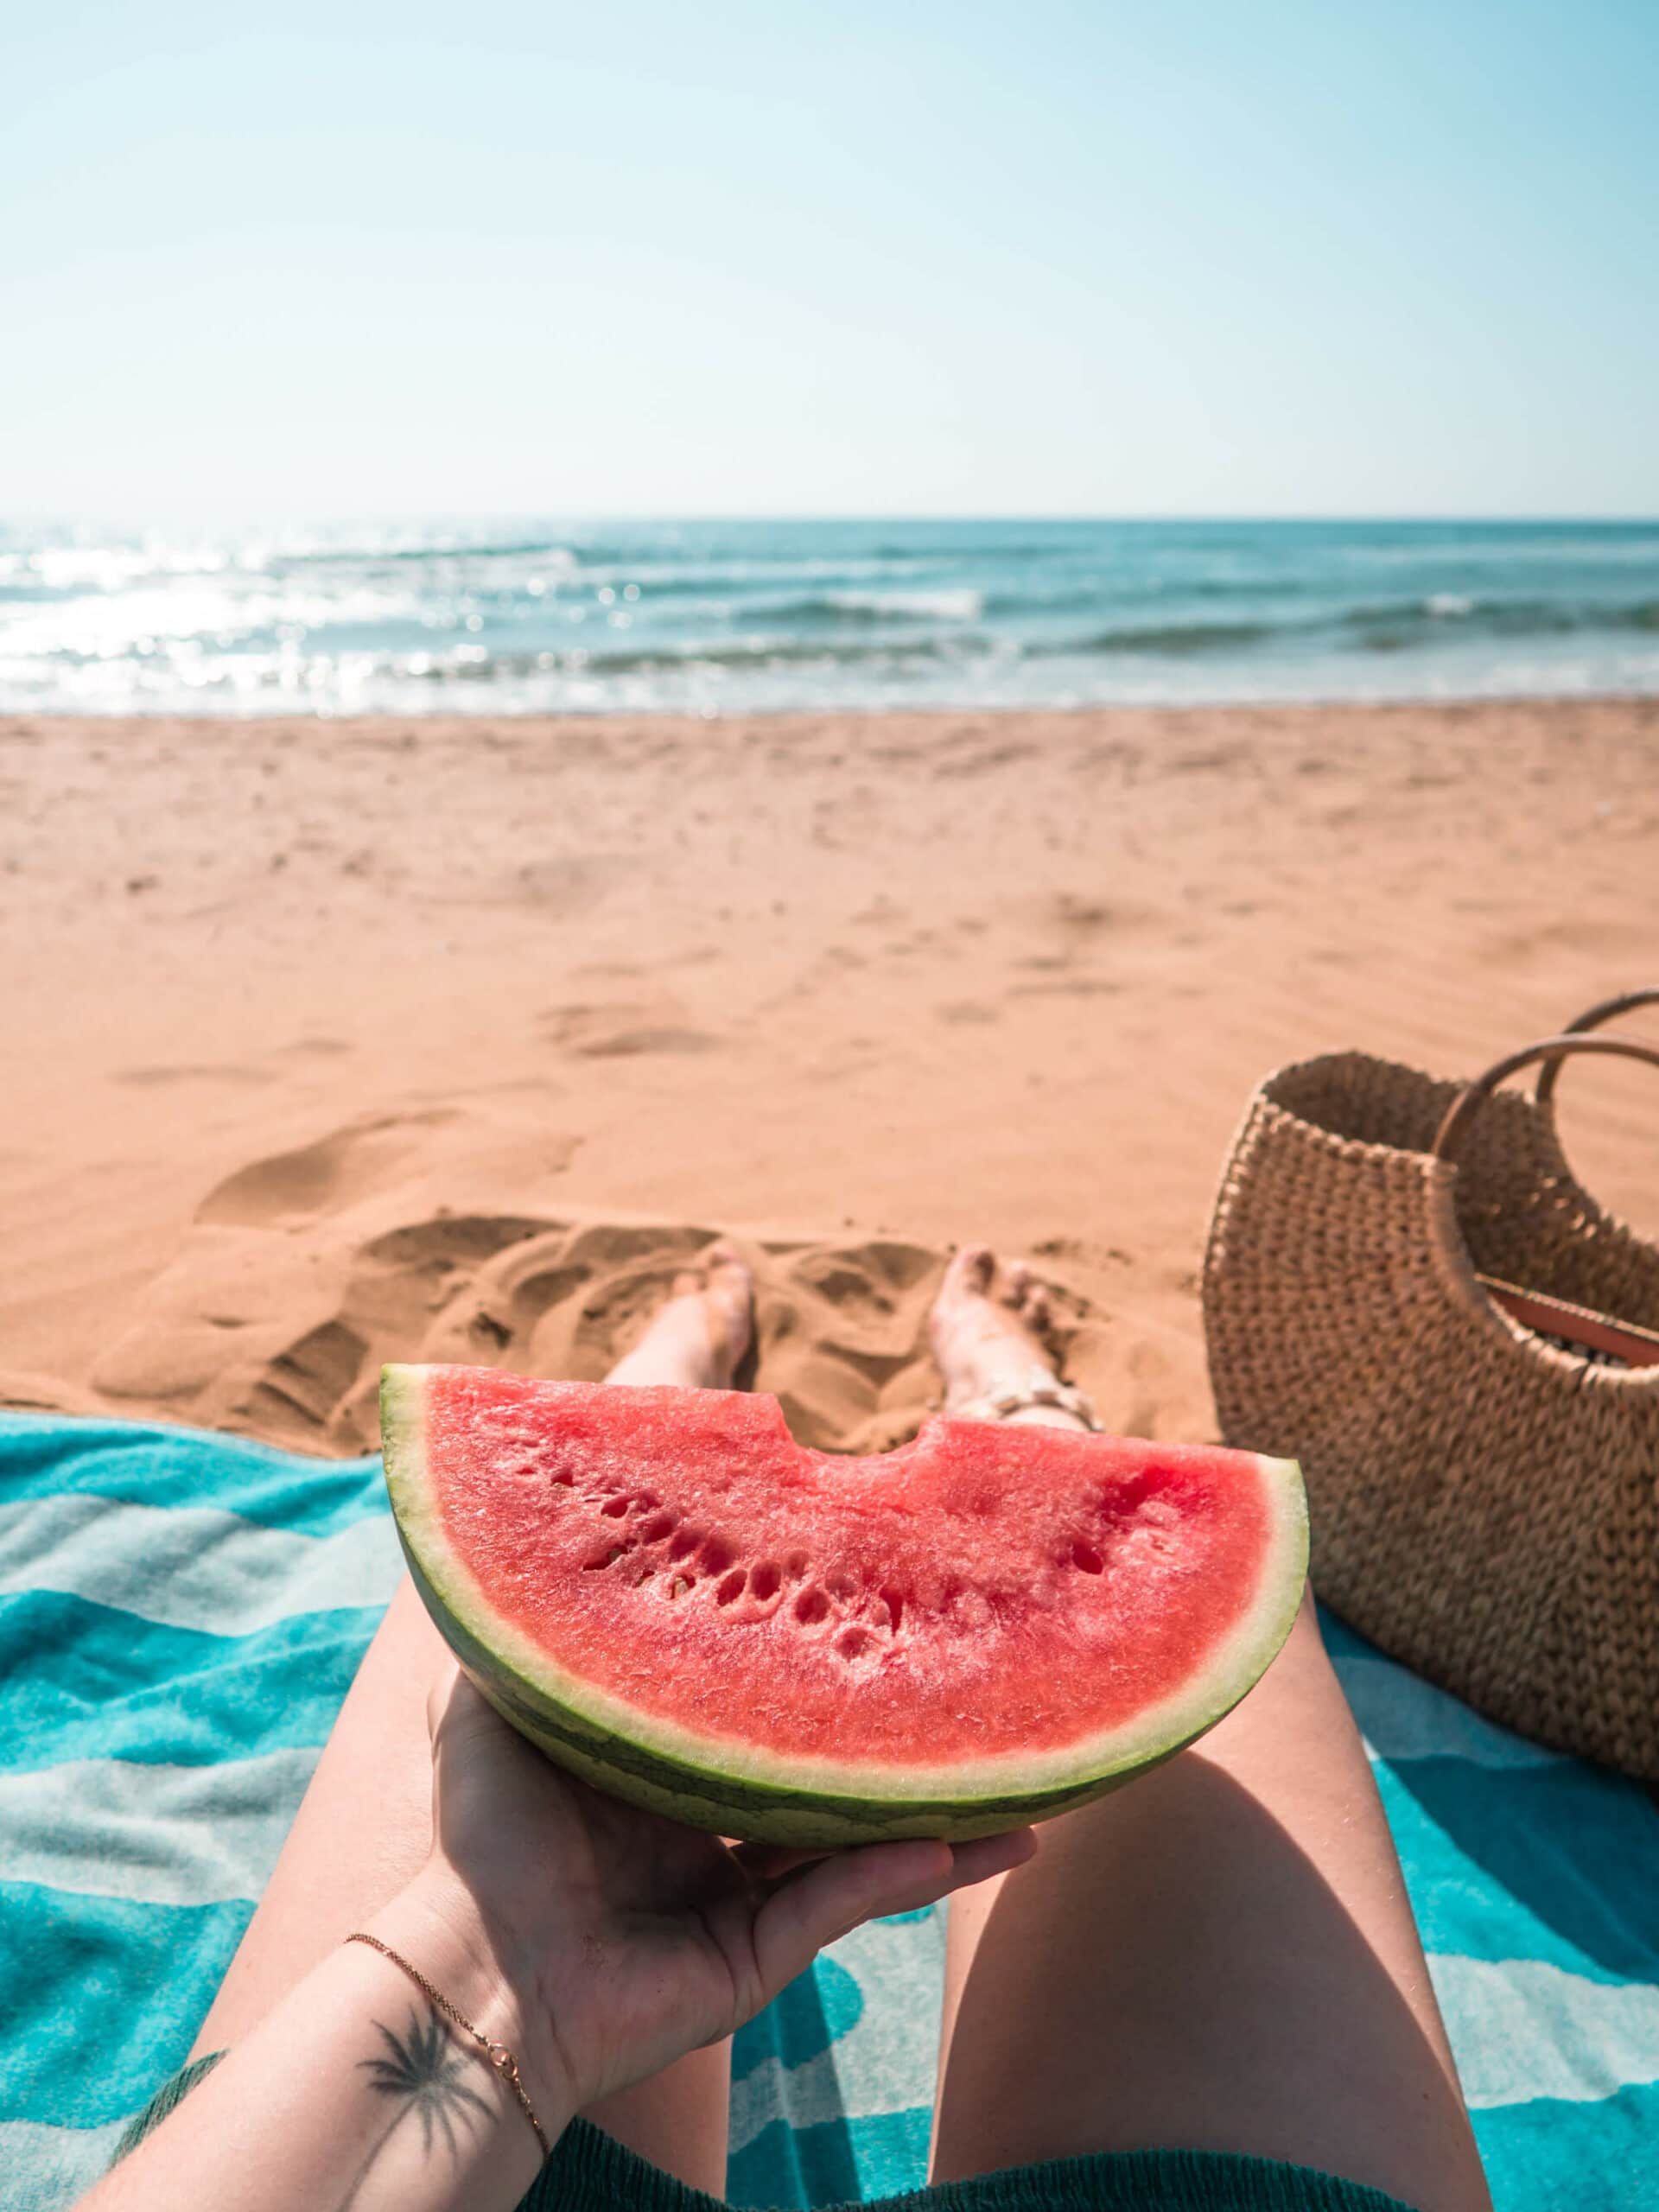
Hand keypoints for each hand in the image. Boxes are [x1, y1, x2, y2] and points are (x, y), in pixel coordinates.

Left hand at [419, 1664, 1036, 2115]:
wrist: (471, 1972)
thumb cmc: (484, 1834)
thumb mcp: (496, 1703)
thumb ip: (526, 1626)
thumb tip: (540, 1521)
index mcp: (663, 1771)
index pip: (755, 1705)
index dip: (812, 1661)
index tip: (873, 1604)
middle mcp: (710, 1832)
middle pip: (823, 1774)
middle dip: (894, 1740)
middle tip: (968, 1685)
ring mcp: (741, 1899)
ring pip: (858, 1843)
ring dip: (937, 1813)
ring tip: (1018, 1782)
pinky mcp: (758, 1960)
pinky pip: (841, 1905)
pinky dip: (898, 1874)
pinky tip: (964, 1837)